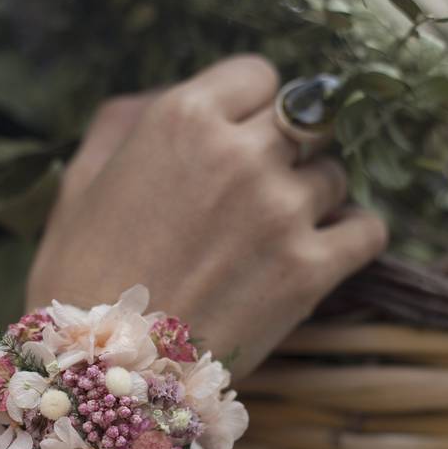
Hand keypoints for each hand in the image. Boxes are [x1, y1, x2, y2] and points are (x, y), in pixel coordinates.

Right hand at [27, 54, 387, 378]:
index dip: (249, 108)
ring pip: (334, 175)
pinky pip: (368, 230)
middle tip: (256, 192)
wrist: (101, 372)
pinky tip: (324, 250)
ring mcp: (282, 212)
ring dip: (312, 197)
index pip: (257, 76)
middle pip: (304, 122)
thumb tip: (175, 97)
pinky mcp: (310, 271)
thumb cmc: (79, 276)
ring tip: (275, 234)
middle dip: (282, 150)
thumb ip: (129, 120)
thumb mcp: (82, 179)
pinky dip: (353, 237)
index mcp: (184, 119)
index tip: (239, 138)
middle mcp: (242, 154)